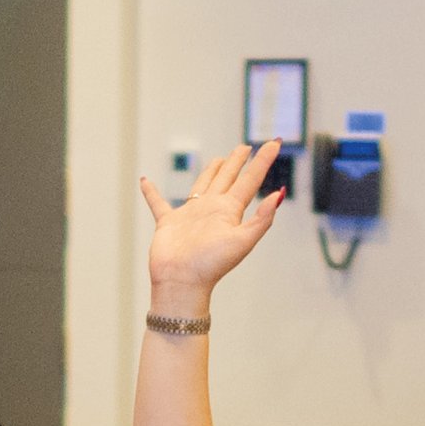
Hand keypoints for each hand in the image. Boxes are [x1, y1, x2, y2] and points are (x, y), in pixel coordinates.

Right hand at [139, 141, 284, 312]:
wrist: (182, 282)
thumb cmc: (210, 265)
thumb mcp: (242, 241)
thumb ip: (262, 219)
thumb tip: (278, 194)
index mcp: (230, 211)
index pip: (250, 180)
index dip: (263, 161)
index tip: (275, 143)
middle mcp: (212, 209)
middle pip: (228, 178)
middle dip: (237, 162)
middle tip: (245, 147)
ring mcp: (190, 215)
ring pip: (202, 185)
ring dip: (210, 171)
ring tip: (218, 159)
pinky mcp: (168, 222)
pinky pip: (158, 203)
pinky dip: (151, 192)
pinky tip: (145, 181)